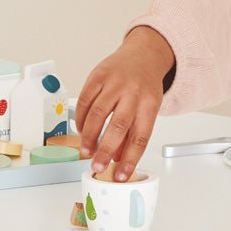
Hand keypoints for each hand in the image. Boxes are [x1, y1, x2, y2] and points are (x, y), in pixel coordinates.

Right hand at [74, 26, 174, 181]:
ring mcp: (115, 82)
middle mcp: (133, 92)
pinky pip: (85, 100)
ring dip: (89, 136)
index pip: (140, 137)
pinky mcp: (98, 75)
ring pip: (98, 113)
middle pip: (118, 126)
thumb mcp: (148, 109)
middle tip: (96, 166)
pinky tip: (80, 130)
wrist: (144, 54)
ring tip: (86, 151)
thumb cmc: (145, 86)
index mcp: (150, 104)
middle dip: (105, 150)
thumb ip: (132, 134)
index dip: (130, 159)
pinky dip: (80, 118)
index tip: (120, 176)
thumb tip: (117, 160)